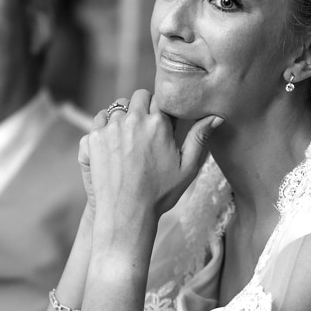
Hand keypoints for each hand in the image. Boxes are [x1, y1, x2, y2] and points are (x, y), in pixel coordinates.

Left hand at [85, 90, 222, 224]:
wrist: (126, 213)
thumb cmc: (159, 194)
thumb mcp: (188, 168)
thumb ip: (200, 138)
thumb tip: (216, 116)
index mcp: (158, 123)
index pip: (160, 98)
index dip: (160, 110)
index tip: (161, 124)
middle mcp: (133, 120)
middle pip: (138, 97)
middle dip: (142, 108)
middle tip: (144, 130)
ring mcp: (111, 127)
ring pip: (117, 107)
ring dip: (123, 116)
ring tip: (128, 139)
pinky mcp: (93, 137)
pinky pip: (99, 120)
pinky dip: (105, 126)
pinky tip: (113, 144)